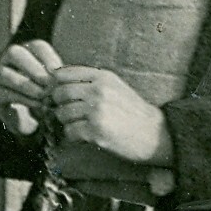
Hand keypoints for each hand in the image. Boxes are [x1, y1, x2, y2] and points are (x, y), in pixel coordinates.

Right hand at [0, 39, 62, 136]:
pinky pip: (6, 93)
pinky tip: (38, 105)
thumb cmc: (45, 93)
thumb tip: (65, 77)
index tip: (58, 74)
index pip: (37, 46)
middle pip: (15, 53)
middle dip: (34, 68)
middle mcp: (8, 59)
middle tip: (49, 83)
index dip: (49, 58)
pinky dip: (24, 99)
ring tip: (44, 96)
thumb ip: (57, 77)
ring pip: (6, 74)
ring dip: (27, 85)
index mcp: (27, 50)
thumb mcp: (54, 82)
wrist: (28, 116)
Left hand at [49, 66, 168, 163]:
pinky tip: (85, 136)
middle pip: (59, 94)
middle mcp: (99, 91)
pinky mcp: (96, 131)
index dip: (56, 85)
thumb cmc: (132, 112)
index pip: (63, 73)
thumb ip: (90, 81)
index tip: (61, 95)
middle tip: (68, 113)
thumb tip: (56, 78)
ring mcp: (97, 111)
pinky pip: (69, 132)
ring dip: (66, 122)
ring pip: (62, 114)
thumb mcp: (114, 87)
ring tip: (80, 125)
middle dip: (59, 105)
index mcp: (103, 77)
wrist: (154, 134)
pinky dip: (73, 136)